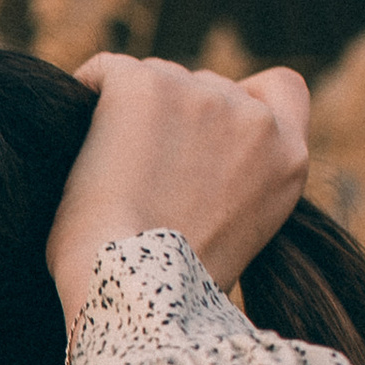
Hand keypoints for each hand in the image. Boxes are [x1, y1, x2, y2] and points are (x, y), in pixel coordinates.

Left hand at [45, 54, 310, 334]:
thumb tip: (192, 159)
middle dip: (173, 118)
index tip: (203, 127)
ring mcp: (202, 96)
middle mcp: (255, 120)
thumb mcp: (236, 233)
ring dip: (132, 115)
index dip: (242, 97)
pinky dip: (89, 94)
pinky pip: (106, 72)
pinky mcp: (145, 86)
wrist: (131, 292)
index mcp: (288, 159)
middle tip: (136, 173)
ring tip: (109, 175)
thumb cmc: (166, 289)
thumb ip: (236, 180)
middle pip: (206, 86)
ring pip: (158, 78)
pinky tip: (76, 137)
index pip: (281, 88)